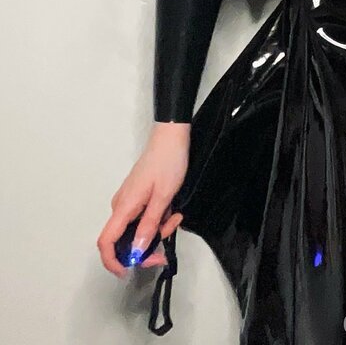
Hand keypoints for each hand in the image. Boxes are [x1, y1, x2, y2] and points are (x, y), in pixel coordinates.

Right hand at [97, 122, 189, 278]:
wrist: (172, 137)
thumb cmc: (168, 164)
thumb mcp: (163, 197)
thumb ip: (149, 225)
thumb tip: (135, 252)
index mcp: (124, 207)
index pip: (106, 241)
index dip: (112, 261)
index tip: (127, 272)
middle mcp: (122, 206)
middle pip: (124, 240)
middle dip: (145, 247)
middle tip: (165, 249)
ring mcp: (130, 201)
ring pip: (139, 229)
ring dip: (157, 230)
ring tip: (175, 216)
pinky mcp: (139, 197)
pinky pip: (146, 217)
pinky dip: (159, 219)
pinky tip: (172, 210)